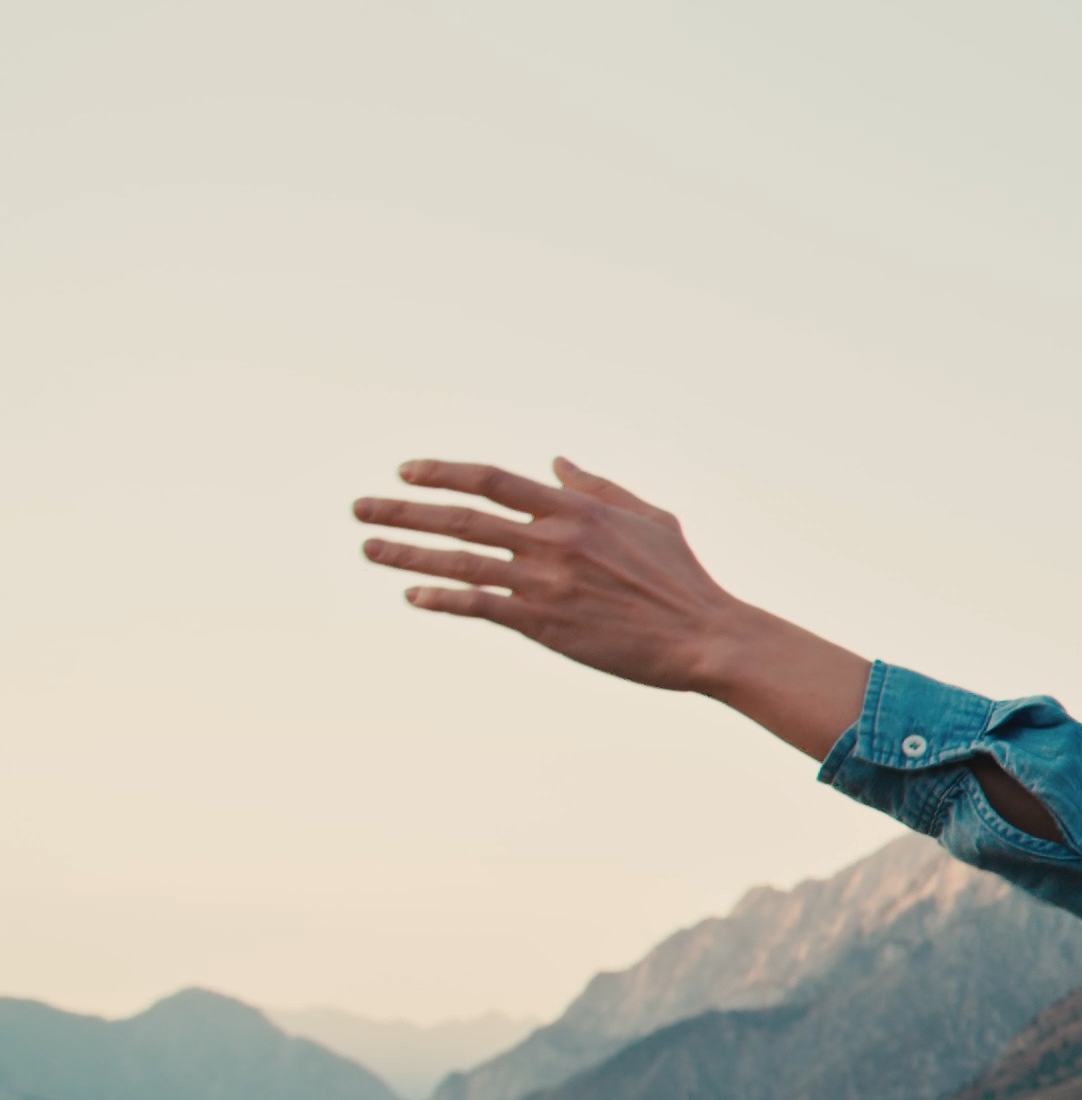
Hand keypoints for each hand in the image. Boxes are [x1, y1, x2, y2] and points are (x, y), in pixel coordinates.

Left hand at [354, 458, 868, 758]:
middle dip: (403, 511)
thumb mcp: (649, 516)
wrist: (705, 636)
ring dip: (407, 555)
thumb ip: (597, 486)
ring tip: (368, 548)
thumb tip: (556, 462)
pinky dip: (444, 601)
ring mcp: (547, 583)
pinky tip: (413, 597)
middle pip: (461, 518)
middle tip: (359, 509)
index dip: (442, 472)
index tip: (405, 472)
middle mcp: (554, 541)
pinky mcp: (546, 625)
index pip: (492, 480)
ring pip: (460, 564)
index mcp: (576, 510)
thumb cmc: (682, 577)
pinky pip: (481, 607)